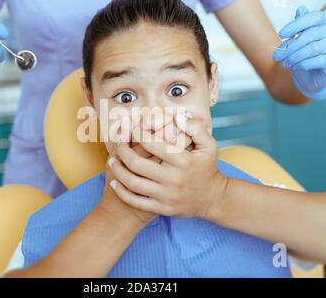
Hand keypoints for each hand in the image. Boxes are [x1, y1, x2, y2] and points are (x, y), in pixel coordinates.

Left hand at [108, 114, 227, 219]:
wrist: (214, 199)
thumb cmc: (208, 168)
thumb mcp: (209, 145)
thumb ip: (195, 128)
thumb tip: (178, 116)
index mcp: (183, 161)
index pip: (152, 144)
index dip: (138, 133)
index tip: (131, 127)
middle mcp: (173, 179)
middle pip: (137, 164)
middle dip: (123, 151)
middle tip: (117, 143)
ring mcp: (166, 196)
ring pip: (133, 183)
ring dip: (118, 171)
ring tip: (111, 161)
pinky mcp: (162, 209)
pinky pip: (136, 201)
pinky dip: (122, 192)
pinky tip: (114, 182)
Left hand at [273, 6, 325, 99]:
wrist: (314, 74)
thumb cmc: (305, 51)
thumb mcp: (300, 37)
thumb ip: (300, 25)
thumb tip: (300, 9)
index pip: (315, 17)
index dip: (296, 24)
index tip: (281, 34)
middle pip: (310, 35)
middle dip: (289, 46)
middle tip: (276, 56)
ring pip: (312, 49)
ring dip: (293, 57)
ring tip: (284, 63)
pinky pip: (316, 61)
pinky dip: (302, 64)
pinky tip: (295, 66)